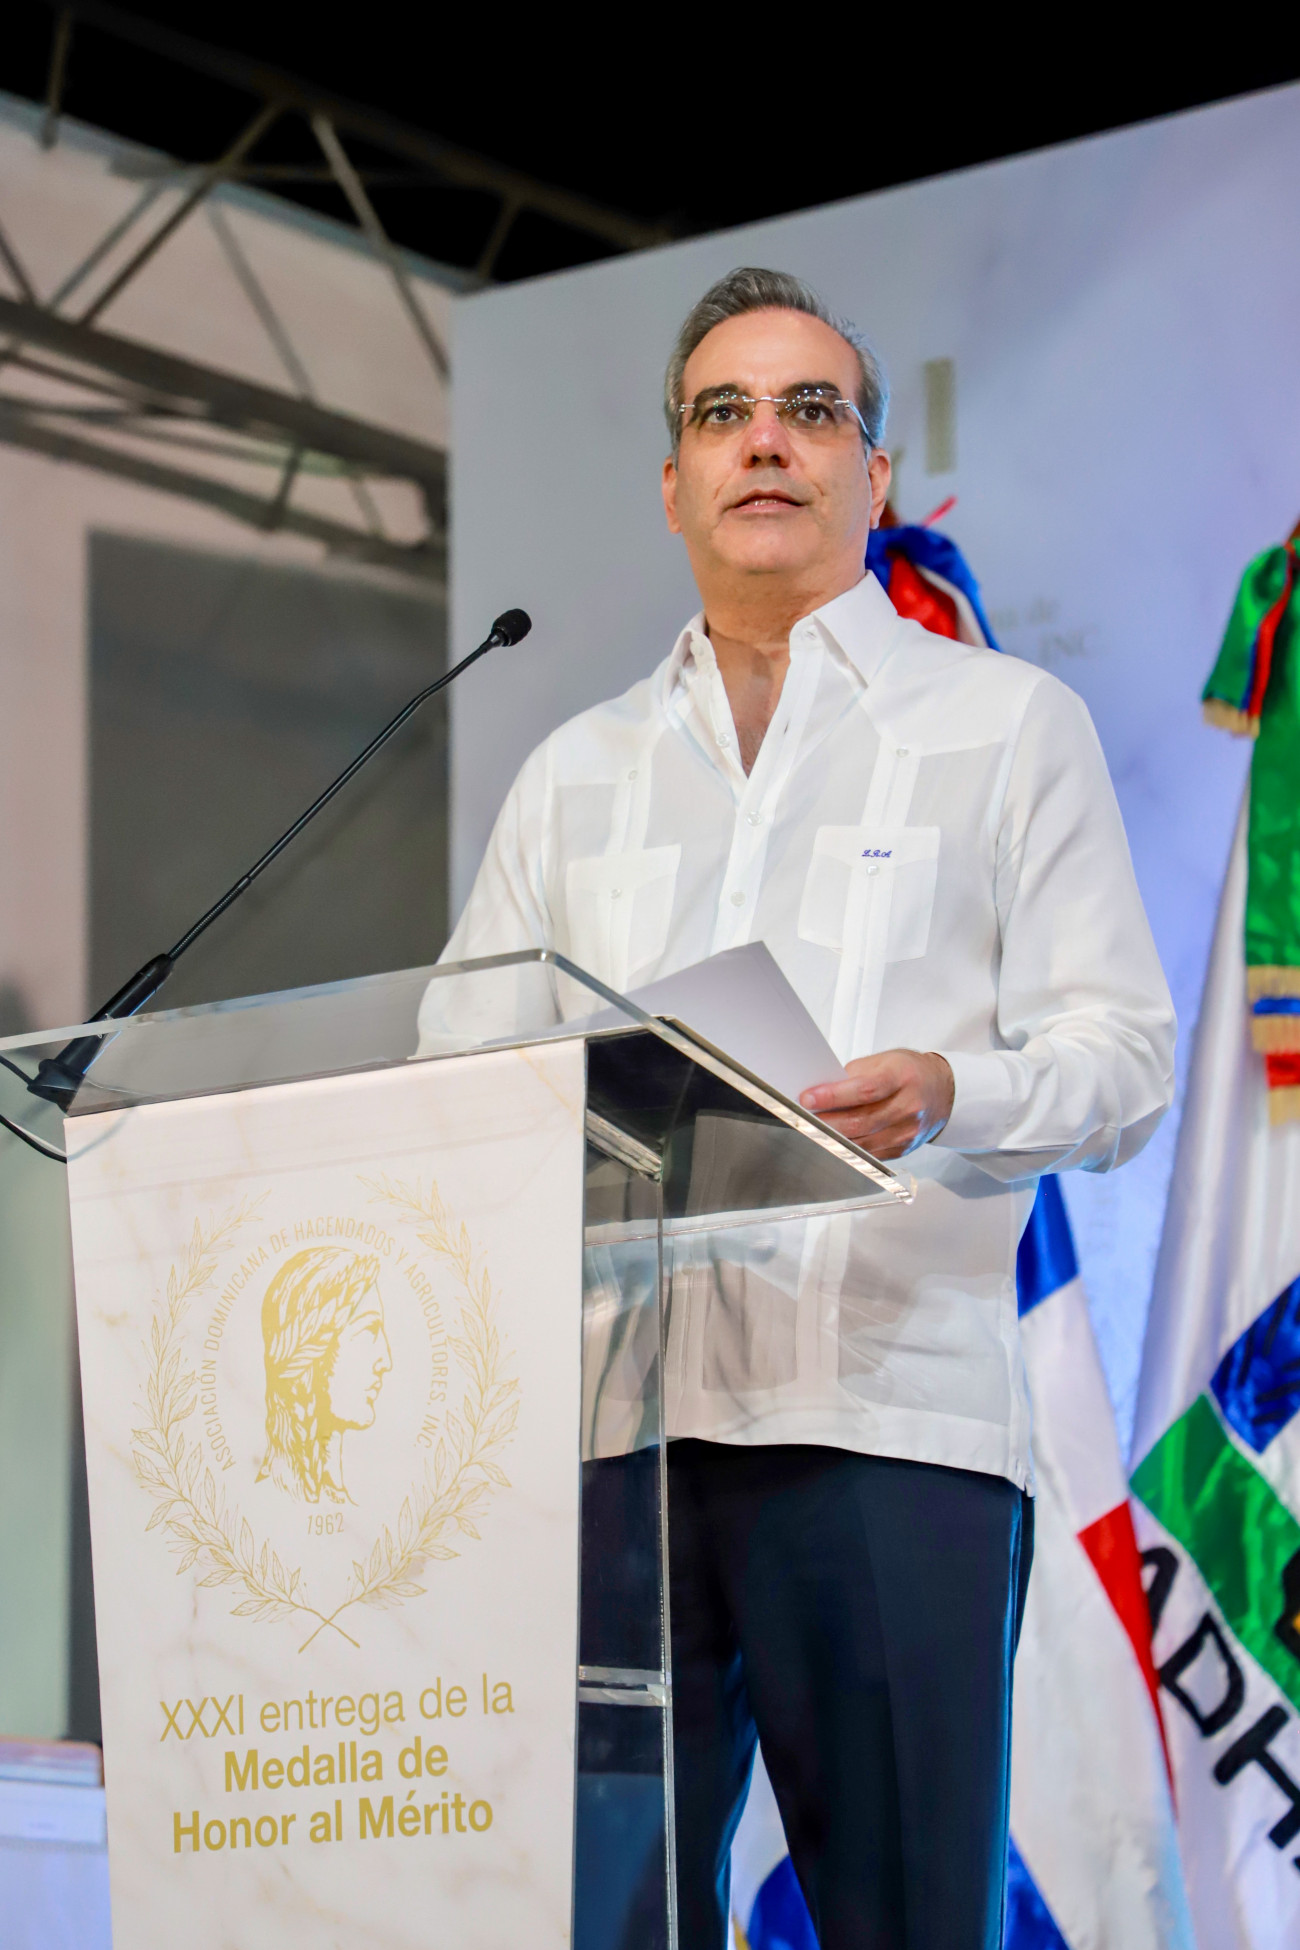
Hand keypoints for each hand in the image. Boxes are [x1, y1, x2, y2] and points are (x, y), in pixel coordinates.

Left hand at [799, 1050, 954, 1159]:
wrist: (942, 1090)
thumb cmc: (908, 1072)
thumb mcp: (883, 1061)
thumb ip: (853, 1076)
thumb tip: (821, 1090)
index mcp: (903, 1077)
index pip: (865, 1090)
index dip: (833, 1096)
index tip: (808, 1098)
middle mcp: (909, 1106)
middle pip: (861, 1121)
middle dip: (827, 1122)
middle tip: (803, 1118)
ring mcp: (908, 1131)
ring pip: (863, 1143)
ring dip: (833, 1139)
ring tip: (812, 1130)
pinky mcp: (903, 1149)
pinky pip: (870, 1153)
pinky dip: (848, 1148)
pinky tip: (834, 1140)